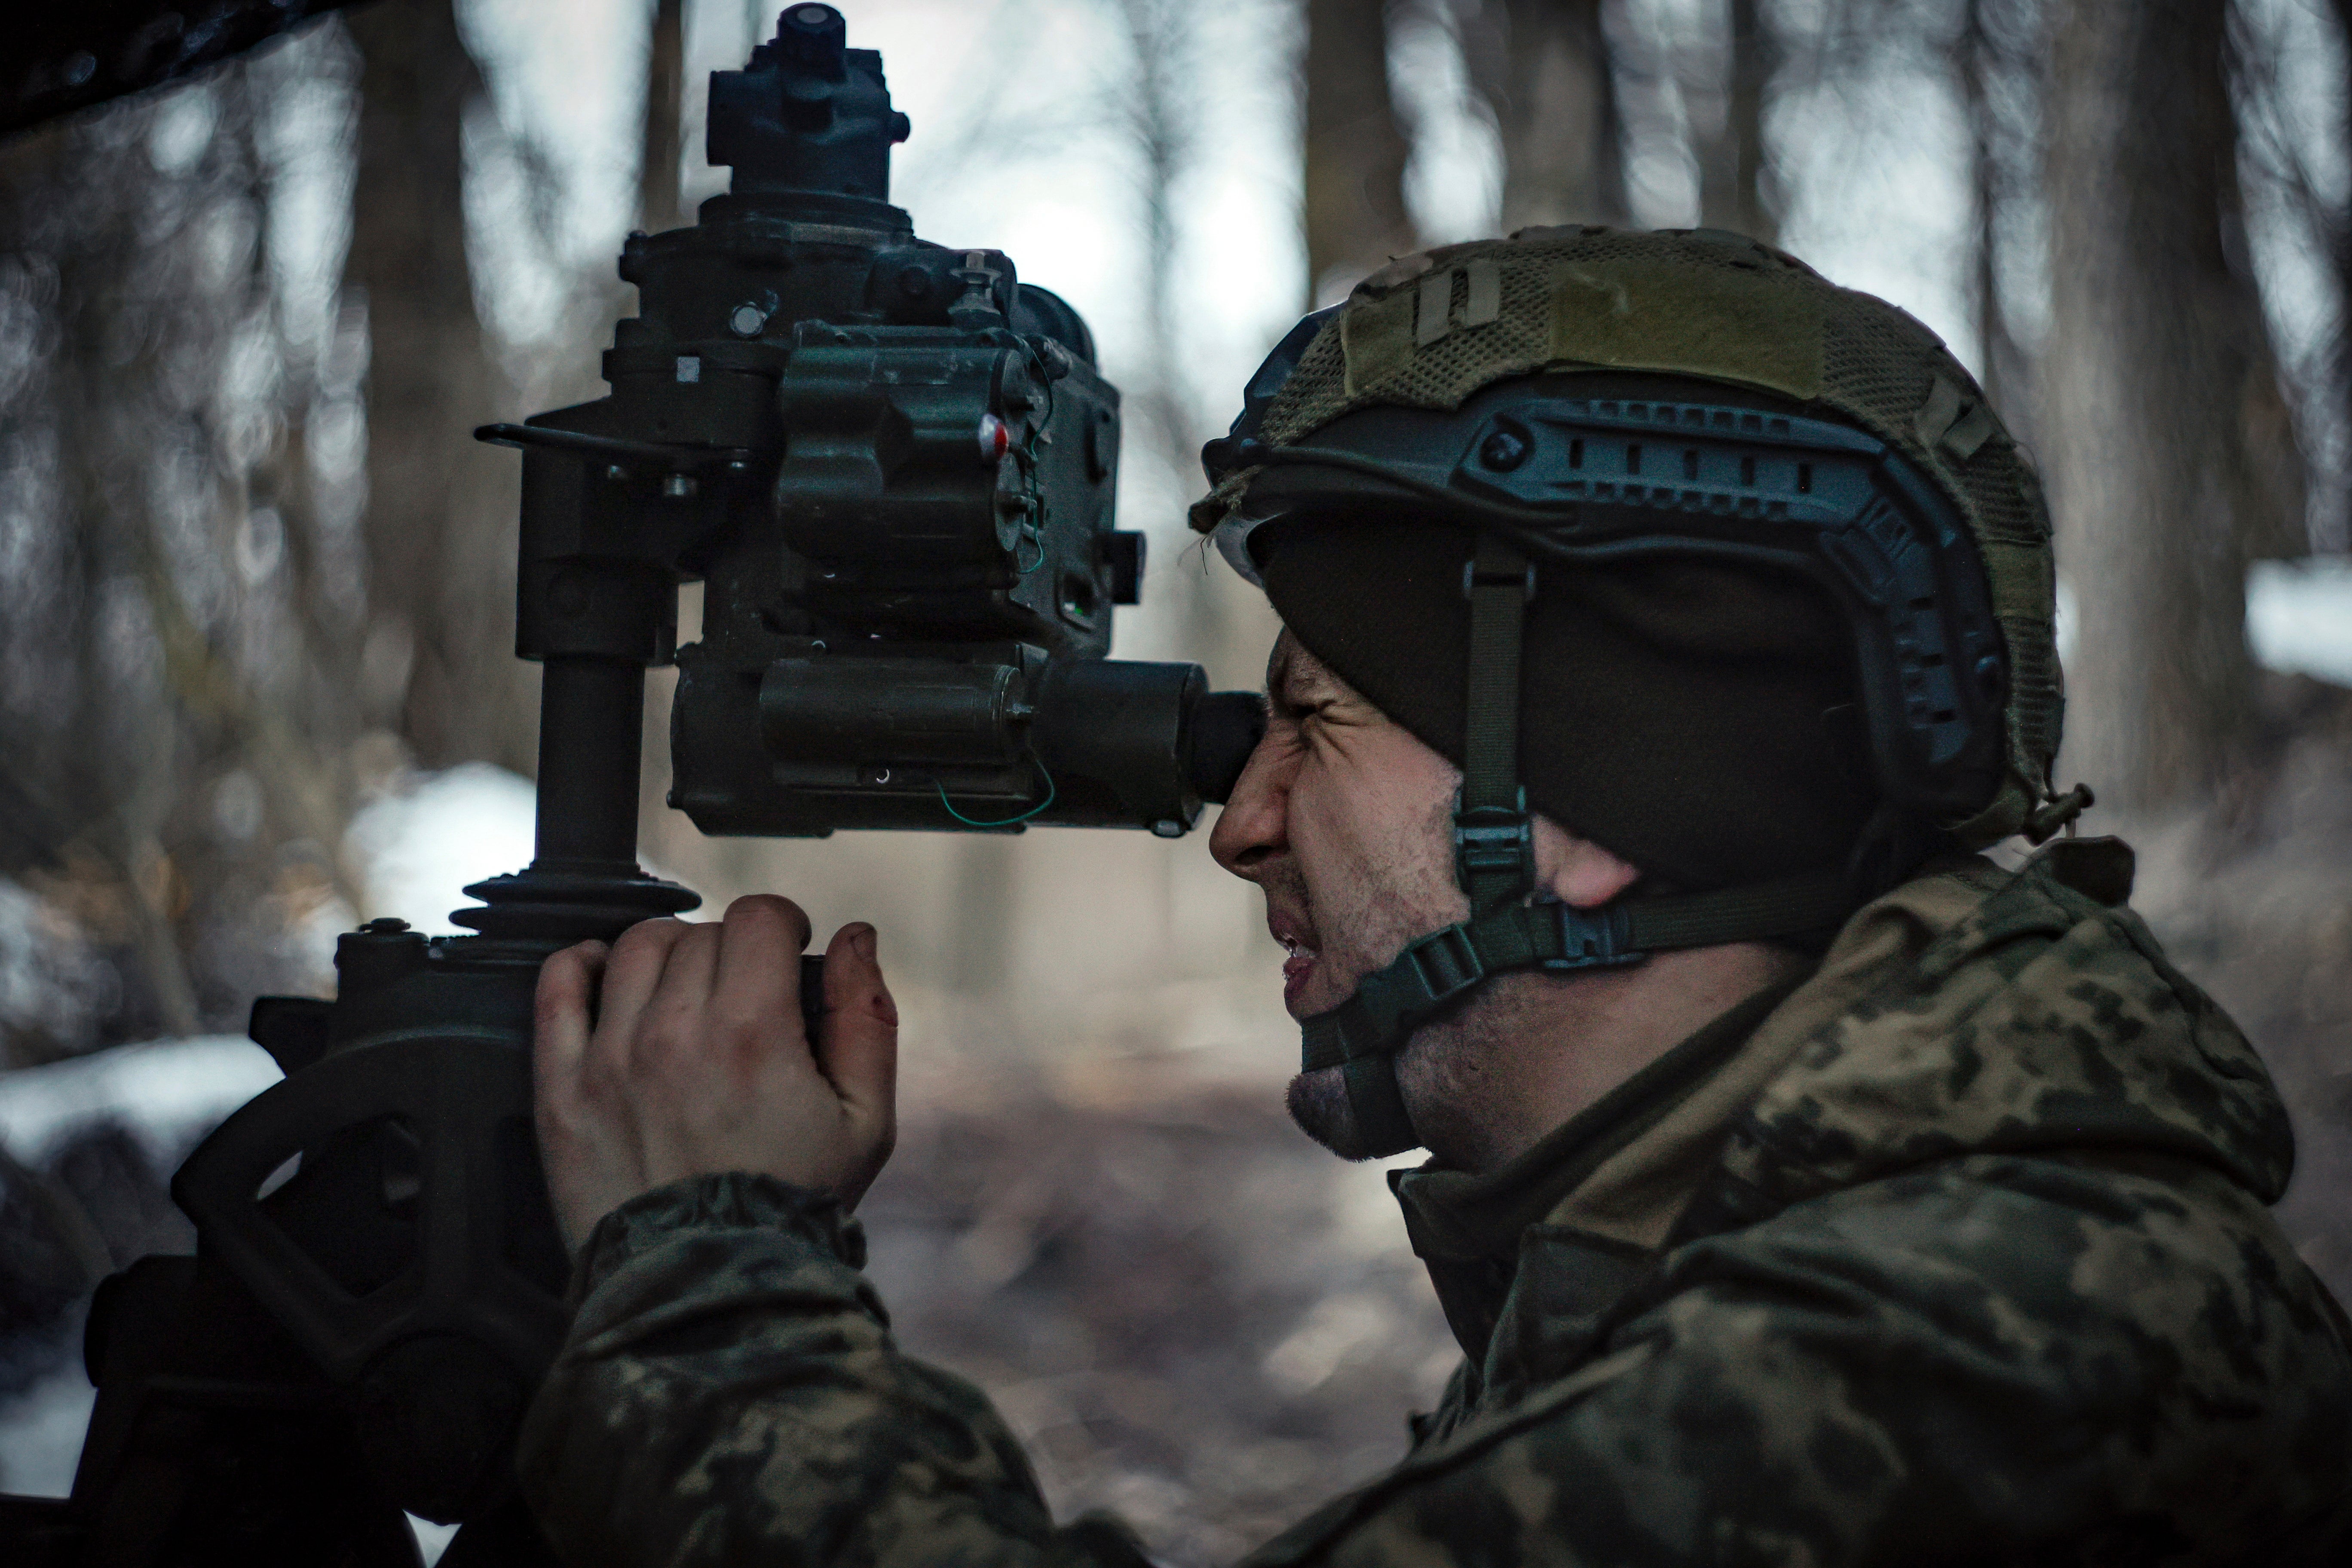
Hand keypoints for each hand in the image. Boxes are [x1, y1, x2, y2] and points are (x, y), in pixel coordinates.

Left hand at [532, 895, 898, 1250]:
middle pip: (701, 933)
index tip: (785, 951)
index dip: (781, 923)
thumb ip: (867, 1020)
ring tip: (685, 990)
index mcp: (751, 1034)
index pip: (758, 917)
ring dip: (668, 954)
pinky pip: (556, 989)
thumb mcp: (865, 1123)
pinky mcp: (562, 1091)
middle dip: (732, 950)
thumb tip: (855, 938)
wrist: (709, 1288)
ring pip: (633, 949)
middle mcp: (673, 1035)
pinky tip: (603, 973)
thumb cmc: (791, 1208)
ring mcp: (609, 1060)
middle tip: (745, 994)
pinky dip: (578, 965)